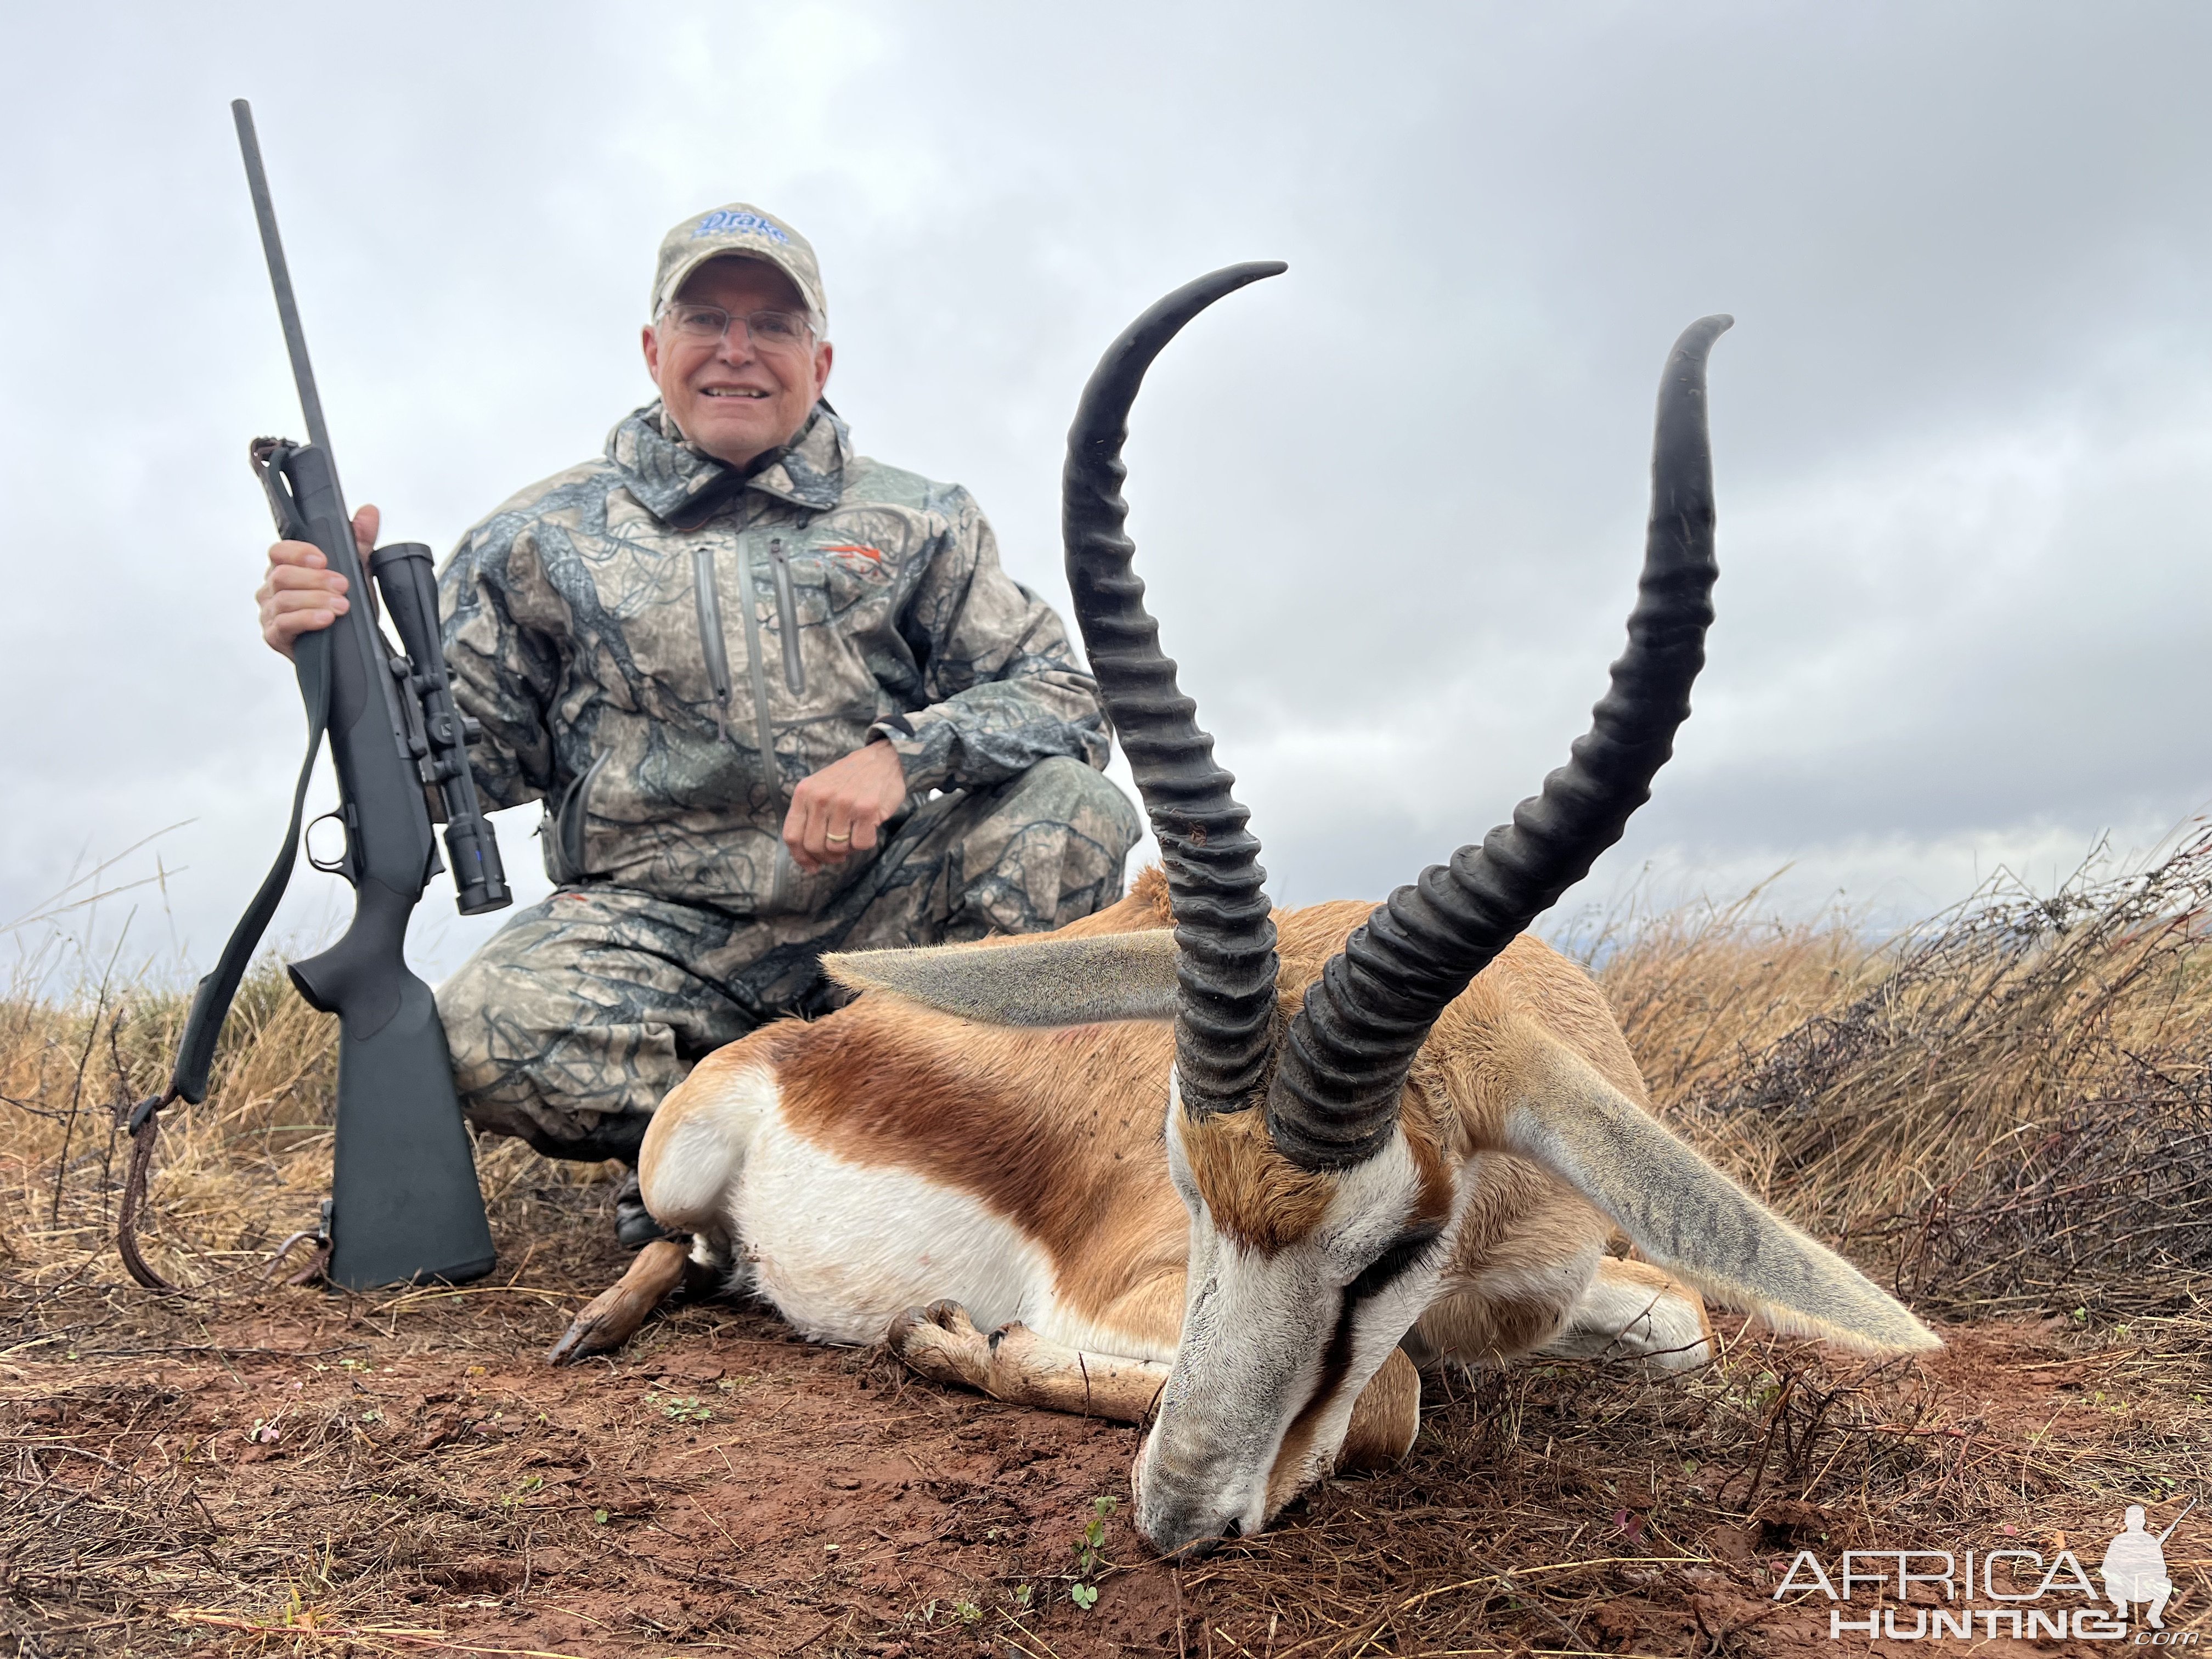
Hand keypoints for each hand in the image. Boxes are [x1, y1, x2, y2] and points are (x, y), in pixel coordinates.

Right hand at [257, 504, 378, 657]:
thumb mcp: (357, 571)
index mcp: (286, 568)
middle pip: (282, 575)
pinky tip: (324, 620)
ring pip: (284, 599)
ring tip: (341, 606)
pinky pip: (283, 624)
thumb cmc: (345, 605)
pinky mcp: (274, 636)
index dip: (298, 553)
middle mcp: (272, 589)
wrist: (351, 647)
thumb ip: (360, 540)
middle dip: (316, 580)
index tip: (324, 559)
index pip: (279, 552)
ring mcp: (271, 613)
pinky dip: (306, 620)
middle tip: (343, 586)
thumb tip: (369, 511)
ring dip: (315, 601)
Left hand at [783, 740, 908, 871]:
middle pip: (813, 846)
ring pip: (836, 848)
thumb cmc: (851, 778)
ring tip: (853, 835)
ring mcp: (843, 803)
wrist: (882, 759)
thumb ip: (809, 814)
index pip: (792, 835)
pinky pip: (860, 844)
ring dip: (847, 849)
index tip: (811, 866)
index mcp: (804, 792)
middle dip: (826, 857)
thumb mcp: (820, 788)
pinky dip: (865, 842)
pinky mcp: (866, 809)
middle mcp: (820, 797)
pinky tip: (867, 829)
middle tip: (837, 854)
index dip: (800, 857)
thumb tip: (807, 854)